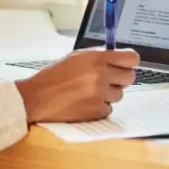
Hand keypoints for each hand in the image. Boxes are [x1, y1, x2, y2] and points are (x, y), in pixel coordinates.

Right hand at [15, 48, 138, 122]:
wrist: (37, 97)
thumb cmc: (54, 75)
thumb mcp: (76, 57)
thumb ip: (98, 57)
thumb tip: (117, 58)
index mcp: (97, 58)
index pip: (131, 58)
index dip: (130, 61)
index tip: (126, 64)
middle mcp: (101, 75)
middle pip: (130, 77)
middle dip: (121, 79)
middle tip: (108, 80)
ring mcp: (100, 94)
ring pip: (119, 95)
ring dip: (108, 94)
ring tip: (90, 92)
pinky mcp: (97, 112)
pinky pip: (108, 109)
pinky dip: (100, 107)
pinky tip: (85, 103)